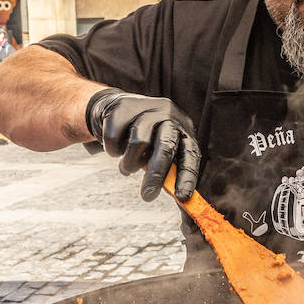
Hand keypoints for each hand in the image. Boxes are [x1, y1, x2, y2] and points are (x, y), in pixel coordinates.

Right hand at [85, 88, 200, 201]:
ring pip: (138, 142)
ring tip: (126, 168)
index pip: (190, 154)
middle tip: (147, 196)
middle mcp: (169, 115)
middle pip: (165, 146)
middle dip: (156, 175)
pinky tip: (116, 147)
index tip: (182, 197)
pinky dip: (113, 150)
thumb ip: (167, 170)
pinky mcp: (123, 106)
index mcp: (183, 128)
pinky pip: (115, 137)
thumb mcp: (160, 151)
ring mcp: (146, 107)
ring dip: (129, 164)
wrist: (115, 109)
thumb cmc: (144, 138)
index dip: (187, 176)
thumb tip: (174, 197)